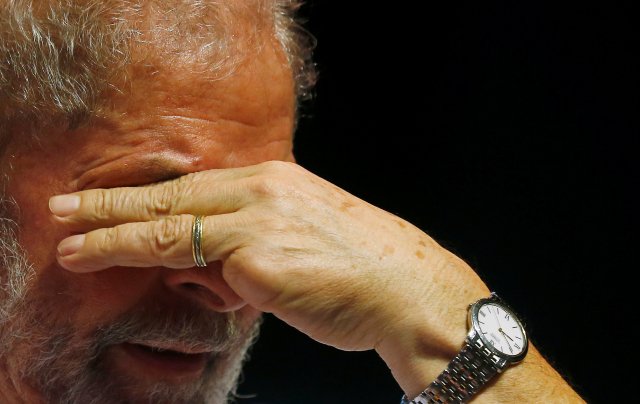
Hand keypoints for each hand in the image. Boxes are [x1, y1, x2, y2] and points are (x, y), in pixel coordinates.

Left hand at [51, 161, 488, 391]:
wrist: (405, 286)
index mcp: (271, 179)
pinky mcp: (259, 266)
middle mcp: (260, 193)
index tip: (103, 198)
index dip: (142, 194)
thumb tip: (206, 259)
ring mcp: (257, 226)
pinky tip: (226, 300)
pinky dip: (208, 294)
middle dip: (108, 208)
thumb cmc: (358, 264)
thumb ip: (250, 234)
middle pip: (168, 199)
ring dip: (116, 243)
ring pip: (171, 233)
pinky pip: (213, 283)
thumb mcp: (300, 230)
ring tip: (73, 250)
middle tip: (63, 211)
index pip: (190, 184)